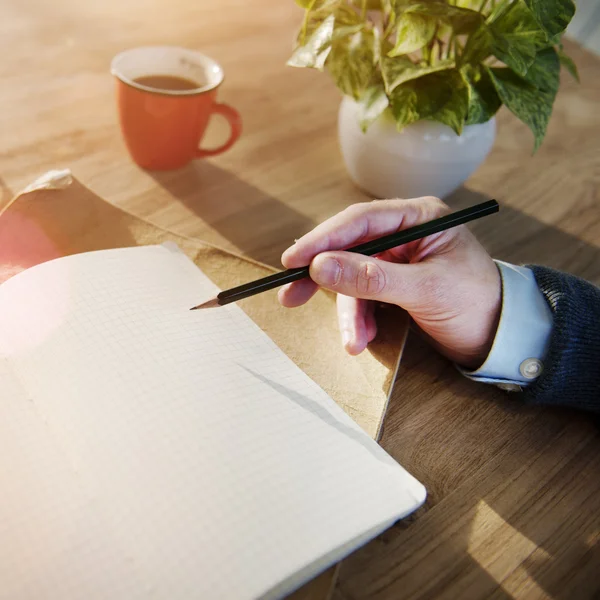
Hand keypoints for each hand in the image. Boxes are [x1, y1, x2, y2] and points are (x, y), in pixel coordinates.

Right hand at [278, 197, 501, 369]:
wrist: (501, 338)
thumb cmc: (476, 304)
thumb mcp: (424, 289)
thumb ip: (372, 278)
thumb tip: (319, 266)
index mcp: (418, 218)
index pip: (359, 220)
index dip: (322, 239)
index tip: (293, 260)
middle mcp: (404, 233)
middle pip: (347, 247)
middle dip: (322, 276)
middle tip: (290, 296)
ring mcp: (396, 259)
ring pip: (352, 278)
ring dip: (347, 312)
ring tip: (353, 341)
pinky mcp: (393, 284)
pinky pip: (362, 297)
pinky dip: (358, 319)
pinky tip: (361, 340)